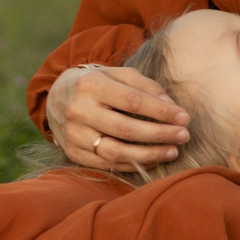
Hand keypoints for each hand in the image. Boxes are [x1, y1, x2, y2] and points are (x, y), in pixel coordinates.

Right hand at [46, 63, 191, 169]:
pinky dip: (133, 164)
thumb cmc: (96, 83)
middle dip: (159, 134)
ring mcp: (74, 134)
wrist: (56, 96)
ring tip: (172, 151)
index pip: (132, 101)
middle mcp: (79, 110)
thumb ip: (145, 86)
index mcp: (91, 85)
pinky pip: (107, 164)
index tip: (184, 117)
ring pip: (116, 152)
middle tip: (184, 136)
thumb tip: (172, 106)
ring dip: (149, 154)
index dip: (161, 111)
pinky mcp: (73, 153)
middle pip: (125, 128)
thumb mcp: (117, 74)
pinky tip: (152, 160)